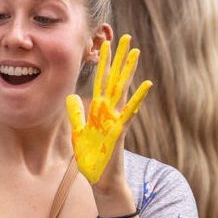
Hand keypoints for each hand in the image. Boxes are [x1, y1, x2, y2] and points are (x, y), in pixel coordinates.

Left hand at [66, 34, 153, 186]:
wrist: (101, 180)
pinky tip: (147, 84)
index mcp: (99, 110)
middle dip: (119, 58)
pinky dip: (138, 98)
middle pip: (115, 79)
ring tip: (135, 51)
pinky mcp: (120, 131)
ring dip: (129, 70)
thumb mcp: (78, 133)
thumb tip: (70, 97)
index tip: (104, 44)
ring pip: (124, 90)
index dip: (102, 63)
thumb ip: (76, 114)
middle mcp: (110, 111)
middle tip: (126, 37)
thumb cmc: (93, 159)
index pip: (101, 81)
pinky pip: (130, 112)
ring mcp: (117, 119)